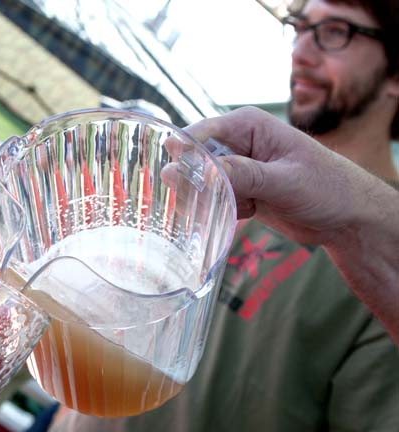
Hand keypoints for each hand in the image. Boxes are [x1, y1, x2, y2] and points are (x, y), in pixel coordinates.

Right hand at [166, 106, 386, 246]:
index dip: (183, 152)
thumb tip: (202, 170)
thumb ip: (244, 175)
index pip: (201, 132)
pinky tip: (243, 216)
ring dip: (206, 201)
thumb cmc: (327, 187)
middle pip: (194, 159)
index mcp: (248, 125)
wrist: (347, 217)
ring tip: (232, 209)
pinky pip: (214, 201)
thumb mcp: (284, 180)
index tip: (173, 175)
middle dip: (192, 181)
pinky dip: (220, 212)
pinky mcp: (239, 191)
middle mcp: (238, 143)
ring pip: (201, 183)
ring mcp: (237, 169)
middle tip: (197, 201)